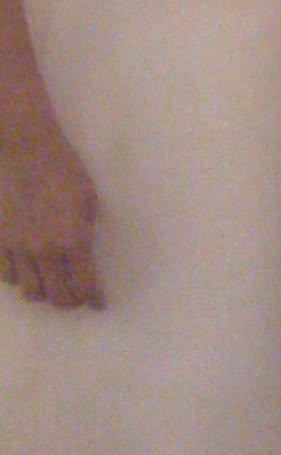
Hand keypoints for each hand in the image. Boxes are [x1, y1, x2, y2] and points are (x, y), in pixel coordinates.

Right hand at [0, 121, 103, 309]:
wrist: (26, 151)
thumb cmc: (64, 168)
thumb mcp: (88, 198)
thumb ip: (84, 228)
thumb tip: (82, 249)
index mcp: (72, 241)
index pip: (84, 284)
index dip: (93, 298)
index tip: (98, 303)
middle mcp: (44, 252)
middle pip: (56, 296)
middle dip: (69, 302)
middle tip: (76, 298)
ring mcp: (17, 249)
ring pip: (29, 290)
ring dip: (43, 293)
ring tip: (51, 286)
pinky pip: (7, 274)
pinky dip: (18, 278)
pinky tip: (26, 271)